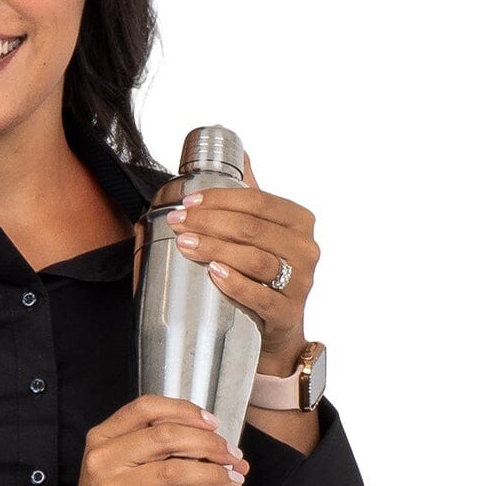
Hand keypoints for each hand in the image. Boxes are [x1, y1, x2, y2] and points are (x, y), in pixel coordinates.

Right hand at [15, 394, 247, 485]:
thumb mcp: (116, 466)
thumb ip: (149, 446)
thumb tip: (209, 438)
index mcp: (101, 439)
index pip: (147, 409)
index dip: (186, 411)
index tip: (213, 424)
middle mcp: (104, 461)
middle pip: (167, 437)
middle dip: (210, 444)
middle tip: (234, 455)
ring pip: (177, 470)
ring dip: (215, 473)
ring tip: (235, 478)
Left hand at [168, 158, 317, 377]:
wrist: (278, 333)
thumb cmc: (266, 276)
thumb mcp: (263, 233)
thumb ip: (253, 197)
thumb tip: (239, 152)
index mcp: (300, 222)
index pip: (258, 201)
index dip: (220, 198)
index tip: (187, 201)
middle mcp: (306, 249)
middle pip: (253, 229)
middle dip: (209, 222)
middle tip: (178, 221)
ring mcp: (301, 283)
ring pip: (255, 259)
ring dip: (215, 248)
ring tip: (185, 243)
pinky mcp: (288, 313)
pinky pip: (260, 296)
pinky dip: (234, 282)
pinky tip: (213, 273)